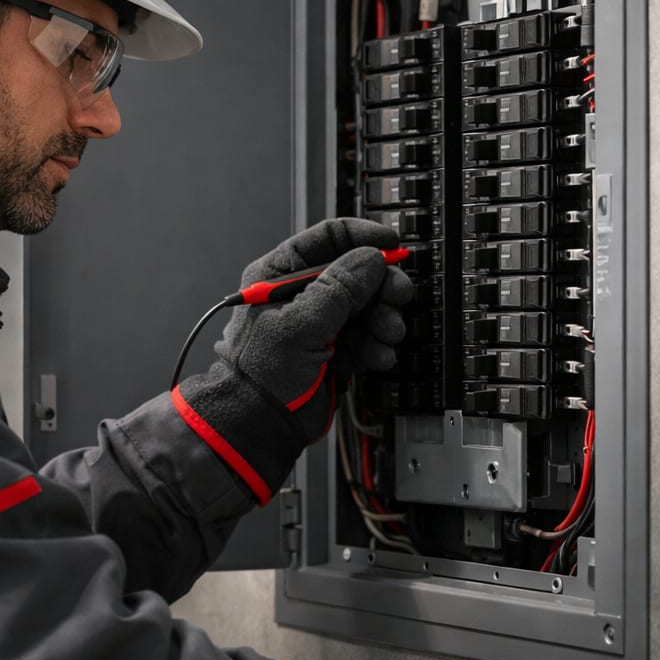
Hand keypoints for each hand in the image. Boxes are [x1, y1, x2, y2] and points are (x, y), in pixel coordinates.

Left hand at [172, 219, 412, 503]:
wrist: (260, 423)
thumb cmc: (260, 371)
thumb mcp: (301, 323)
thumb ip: (339, 288)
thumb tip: (371, 258)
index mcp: (281, 274)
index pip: (327, 238)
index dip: (362, 237)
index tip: (392, 245)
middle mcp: (302, 293)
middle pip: (356, 273)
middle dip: (381, 286)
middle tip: (399, 296)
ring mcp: (319, 322)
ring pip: (366, 306)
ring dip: (382, 320)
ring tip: (386, 334)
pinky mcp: (334, 349)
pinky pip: (366, 337)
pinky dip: (376, 346)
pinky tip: (376, 356)